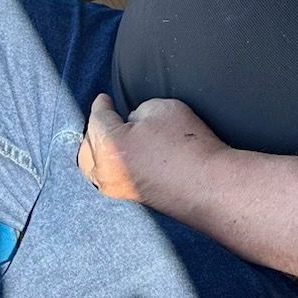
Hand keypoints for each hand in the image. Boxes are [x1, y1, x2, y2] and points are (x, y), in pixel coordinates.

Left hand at [77, 93, 226, 210]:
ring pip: (93, 166)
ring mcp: (117, 189)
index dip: (101, 105)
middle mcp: (106, 171)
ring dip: (97, 150)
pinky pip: (107, 178)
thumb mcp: (160, 109)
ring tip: (108, 137)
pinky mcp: (131, 198)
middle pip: (88, 146)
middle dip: (94, 129)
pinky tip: (120, 157)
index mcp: (110, 145)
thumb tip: (131, 124)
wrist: (209, 185)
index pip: (98, 119)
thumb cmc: (187, 144)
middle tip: (105, 116)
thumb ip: (137, 112)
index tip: (104, 98)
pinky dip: (107, 165)